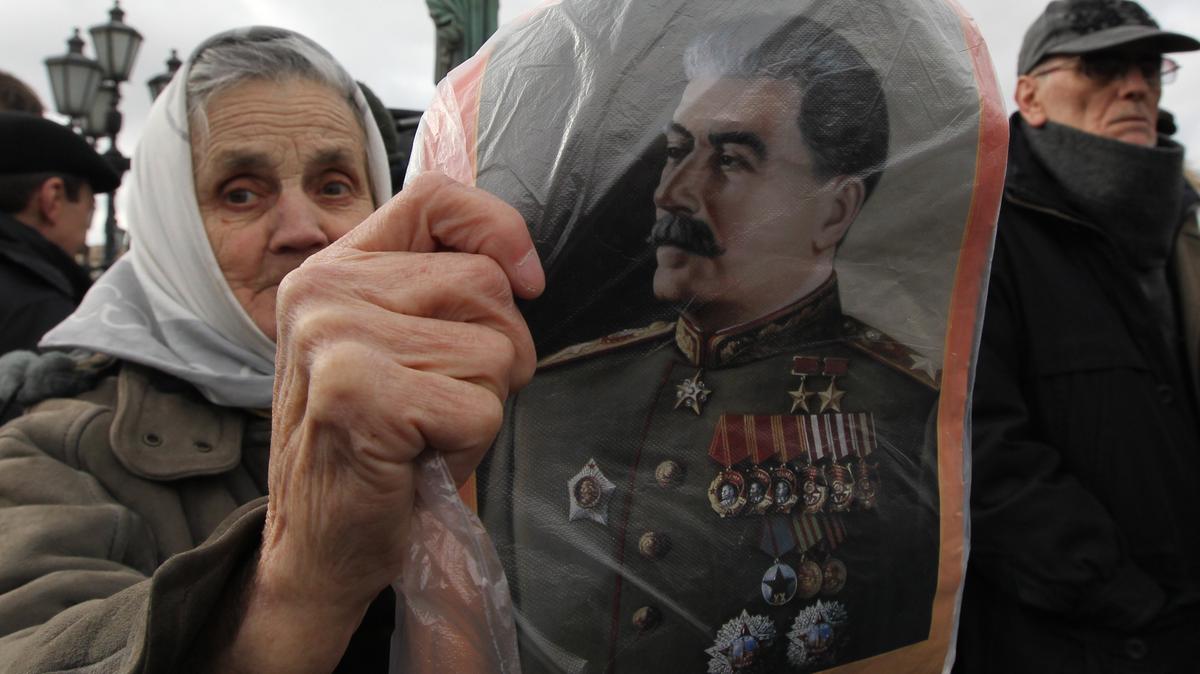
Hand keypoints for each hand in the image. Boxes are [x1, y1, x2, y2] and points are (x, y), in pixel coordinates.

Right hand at [214, 172, 542, 672]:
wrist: (318, 543)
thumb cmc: (372, 444)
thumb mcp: (393, 345)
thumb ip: (435, 290)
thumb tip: (521, 268)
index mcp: (334, 268)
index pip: (435, 198)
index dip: (498, 228)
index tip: (527, 280)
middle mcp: (325, 290)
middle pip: (484, 285)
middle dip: (497, 353)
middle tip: (442, 400)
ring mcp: (336, 338)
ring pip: (494, 349)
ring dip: (480, 404)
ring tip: (424, 430)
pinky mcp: (358, 393)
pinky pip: (482, 408)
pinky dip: (469, 445)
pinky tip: (418, 458)